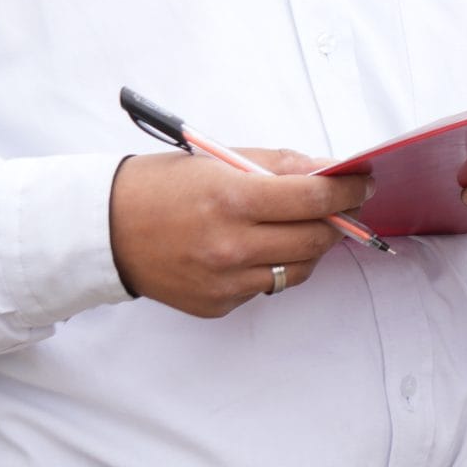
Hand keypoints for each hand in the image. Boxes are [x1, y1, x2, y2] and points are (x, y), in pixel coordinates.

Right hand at [108, 149, 371, 318]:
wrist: (104, 229)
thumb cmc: (162, 186)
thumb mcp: (219, 160)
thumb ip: (277, 166)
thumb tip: (327, 171)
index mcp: (232, 200)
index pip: (314, 198)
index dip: (349, 191)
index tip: (363, 184)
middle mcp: (231, 246)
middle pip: (315, 239)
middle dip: (335, 220)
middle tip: (338, 206)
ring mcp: (224, 282)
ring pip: (298, 269)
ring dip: (307, 247)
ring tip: (292, 227)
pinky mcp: (217, 306)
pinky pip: (265, 287)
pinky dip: (270, 267)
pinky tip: (251, 249)